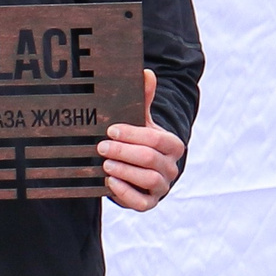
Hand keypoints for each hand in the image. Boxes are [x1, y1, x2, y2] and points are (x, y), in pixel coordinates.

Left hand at [101, 68, 185, 210]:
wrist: (138, 169)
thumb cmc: (139, 141)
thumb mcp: (141, 121)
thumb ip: (144, 100)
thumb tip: (146, 73)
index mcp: (173, 145)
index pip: (156, 139)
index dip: (132, 134)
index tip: (111, 130)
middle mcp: (171, 167)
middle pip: (150, 159)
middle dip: (124, 152)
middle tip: (102, 146)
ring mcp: (162, 187)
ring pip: (147, 180)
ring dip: (124, 170)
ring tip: (105, 163)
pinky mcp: (149, 203)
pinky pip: (141, 202)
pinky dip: (125, 192)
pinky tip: (110, 181)